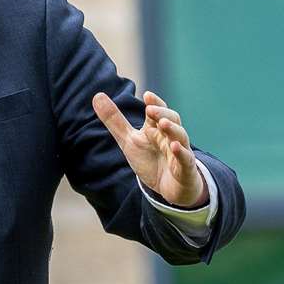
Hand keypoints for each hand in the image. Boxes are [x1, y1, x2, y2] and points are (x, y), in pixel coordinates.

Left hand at [92, 89, 207, 207]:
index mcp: (156, 129)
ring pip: (180, 137)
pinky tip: (175, 147)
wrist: (168, 187)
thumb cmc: (151, 160)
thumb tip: (97, 95)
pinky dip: (182, 153)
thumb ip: (114, 120)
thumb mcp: (129, 140)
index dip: (155, 103)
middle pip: (171, 120)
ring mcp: (180, 152)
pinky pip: (186, 159)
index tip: (146, 95)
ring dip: (173, 129)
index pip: (158, 111)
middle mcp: (170, 137)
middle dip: (162, 113)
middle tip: (150, 109)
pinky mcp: (185, 169)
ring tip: (162, 124)